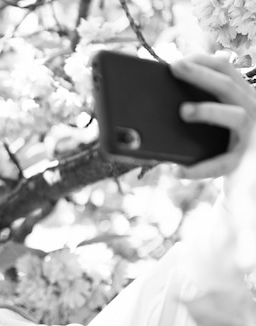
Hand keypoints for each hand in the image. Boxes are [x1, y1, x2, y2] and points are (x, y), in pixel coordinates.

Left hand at [169, 54, 255, 179]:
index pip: (227, 69)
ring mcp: (251, 137)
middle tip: (175, 67)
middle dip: (201, 74)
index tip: (178, 60)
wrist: (246, 178)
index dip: (203, 60)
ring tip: (183, 111)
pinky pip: (220, 164)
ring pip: (236, 116)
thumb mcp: (219, 117)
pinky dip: (198, 169)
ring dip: (209, 110)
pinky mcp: (243, 162)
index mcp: (245, 96)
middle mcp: (254, 111)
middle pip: (228, 87)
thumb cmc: (224, 143)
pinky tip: (177, 172)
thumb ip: (204, 101)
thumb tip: (166, 90)